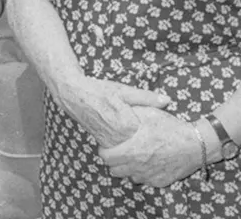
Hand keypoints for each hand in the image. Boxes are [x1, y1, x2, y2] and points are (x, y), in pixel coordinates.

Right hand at [54, 75, 170, 147]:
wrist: (73, 95)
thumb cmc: (100, 90)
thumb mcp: (124, 91)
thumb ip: (146, 97)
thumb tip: (167, 101)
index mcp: (126, 125)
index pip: (148, 136)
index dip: (158, 134)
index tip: (167, 132)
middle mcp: (116, 138)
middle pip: (139, 146)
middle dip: (149, 143)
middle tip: (161, 140)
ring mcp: (108, 142)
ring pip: (128, 150)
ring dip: (138, 146)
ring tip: (148, 140)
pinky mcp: (102, 142)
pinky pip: (118, 148)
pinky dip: (126, 145)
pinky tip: (131, 138)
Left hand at [99, 107, 200, 186]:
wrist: (195, 144)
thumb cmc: (171, 127)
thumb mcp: (149, 114)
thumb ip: (131, 112)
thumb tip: (116, 108)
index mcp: (132, 150)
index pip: (106, 157)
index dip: (104, 150)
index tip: (107, 145)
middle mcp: (138, 166)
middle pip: (114, 170)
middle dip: (113, 160)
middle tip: (119, 150)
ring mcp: (148, 176)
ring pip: (128, 177)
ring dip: (127, 168)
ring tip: (132, 156)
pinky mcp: (159, 182)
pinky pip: (143, 180)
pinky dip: (141, 173)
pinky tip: (147, 162)